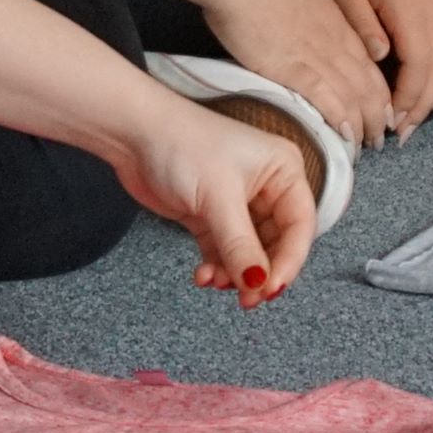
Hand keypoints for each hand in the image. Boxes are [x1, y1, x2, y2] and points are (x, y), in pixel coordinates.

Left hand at [112, 83, 318, 305]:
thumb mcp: (218, 198)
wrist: (132, 133)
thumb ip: (240, 245)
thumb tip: (258, 283)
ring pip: (249, 252)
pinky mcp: (210, 215)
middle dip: (260, 272)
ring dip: (235, 274)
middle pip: (277, 244)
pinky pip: (224, 251)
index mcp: (283, 171)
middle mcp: (267, 188)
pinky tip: (203, 275)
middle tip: (246, 299)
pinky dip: (217, 267)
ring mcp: (237, 203)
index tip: (271, 288)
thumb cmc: (182, 145)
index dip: (289, 261)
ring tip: (215, 282)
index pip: (300, 226)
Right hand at [194, 0, 396, 148]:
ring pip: (356, 98)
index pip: (370, 68)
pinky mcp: (296, 69)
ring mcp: (319, 57)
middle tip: (377, 141)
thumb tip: (305, 49)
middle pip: (370, 88)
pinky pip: (329, 99)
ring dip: (364, 126)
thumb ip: (310, 29)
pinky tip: (347, 136)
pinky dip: (342, 120)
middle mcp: (336, 43)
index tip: (379, 115)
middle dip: (377, 118)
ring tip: (365, 148)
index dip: (379, 97)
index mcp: (338, 26)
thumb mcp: (299, 3)